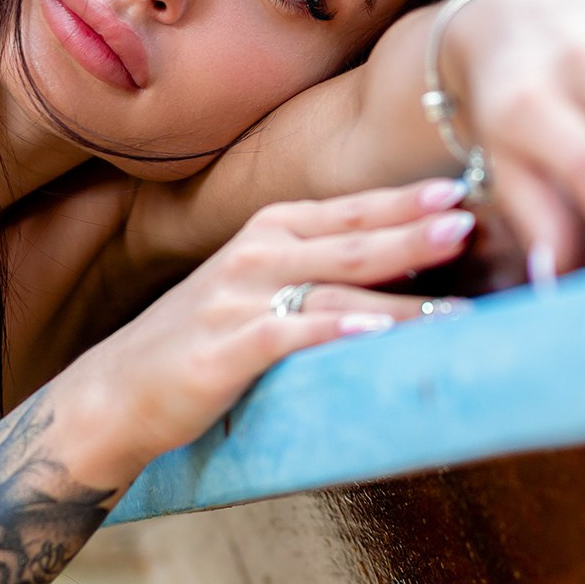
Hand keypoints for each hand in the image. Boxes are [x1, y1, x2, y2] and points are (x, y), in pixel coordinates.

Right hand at [65, 178, 475, 488]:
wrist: (114, 392)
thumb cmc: (202, 339)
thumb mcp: (258, 286)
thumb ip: (320, 268)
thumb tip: (411, 261)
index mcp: (269, 232)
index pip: (349, 211)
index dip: (404, 202)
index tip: (461, 191)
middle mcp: (255, 255)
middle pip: (350, 244)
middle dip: (413, 235)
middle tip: (470, 226)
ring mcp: (237, 302)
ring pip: (333, 294)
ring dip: (398, 302)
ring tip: (455, 309)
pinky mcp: (224, 351)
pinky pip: (287, 337)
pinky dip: (332, 336)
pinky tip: (372, 339)